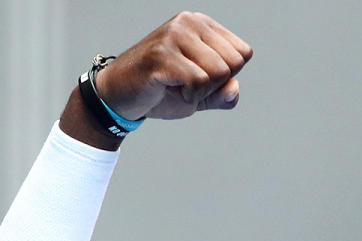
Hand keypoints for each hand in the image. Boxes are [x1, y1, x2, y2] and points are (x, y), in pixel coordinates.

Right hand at [96, 12, 253, 120]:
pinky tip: (169, 90)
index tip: (199, 78)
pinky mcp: (161, 55)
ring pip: (218, 73)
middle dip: (215, 86)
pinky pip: (199, 82)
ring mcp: (173, 36)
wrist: (118, 96)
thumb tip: (233, 88)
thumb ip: (224, 94)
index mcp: (201, 24)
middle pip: (233, 63)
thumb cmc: (161, 91)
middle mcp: (188, 23)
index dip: (227, 77)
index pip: (243, 53)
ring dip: (201, 93)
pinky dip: (189, 97)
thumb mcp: (201, 94)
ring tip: (177, 87)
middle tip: (186, 85)